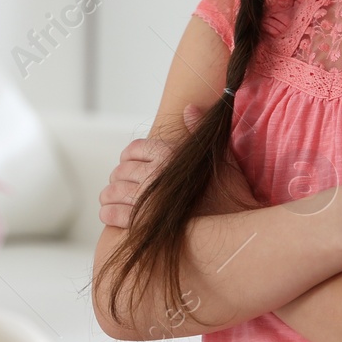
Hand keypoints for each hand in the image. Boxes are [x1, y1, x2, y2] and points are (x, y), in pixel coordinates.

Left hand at [99, 103, 259, 227]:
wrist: (233, 234)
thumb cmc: (231, 197)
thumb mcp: (220, 158)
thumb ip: (200, 131)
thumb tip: (189, 107)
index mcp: (169, 154)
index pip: (134, 149)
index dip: (128, 157)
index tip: (128, 164)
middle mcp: (155, 173)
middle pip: (121, 170)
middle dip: (116, 178)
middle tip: (117, 185)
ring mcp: (146, 198)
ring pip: (113, 191)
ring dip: (108, 196)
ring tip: (109, 201)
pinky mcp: (140, 222)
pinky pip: (113, 213)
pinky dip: (108, 213)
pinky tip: (109, 214)